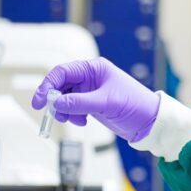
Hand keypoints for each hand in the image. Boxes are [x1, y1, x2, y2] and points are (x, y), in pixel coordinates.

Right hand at [32, 57, 160, 141]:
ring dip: (64, 110)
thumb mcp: (105, 103)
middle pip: (61, 85)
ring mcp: (90, 91)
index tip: (39, 101)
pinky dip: (73, 115)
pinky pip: (73, 107)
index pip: (63, 72)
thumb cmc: (135, 104)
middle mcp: (90, 77)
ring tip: (73, 120)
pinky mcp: (92, 104)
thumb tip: (56, 103)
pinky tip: (82, 121)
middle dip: (55, 100)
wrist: (150, 121)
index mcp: (94, 68)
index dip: (48, 85)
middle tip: (52, 114)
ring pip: (65, 98)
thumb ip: (79, 103)